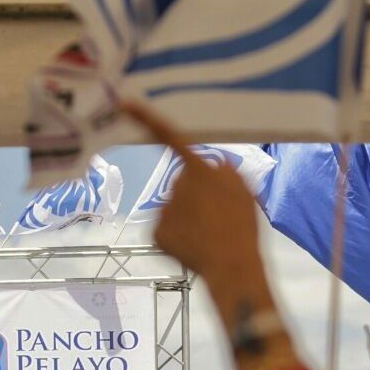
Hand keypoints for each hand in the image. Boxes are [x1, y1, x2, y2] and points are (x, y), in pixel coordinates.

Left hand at [121, 101, 262, 282]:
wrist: (233, 267)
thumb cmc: (242, 229)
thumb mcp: (245, 192)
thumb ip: (227, 173)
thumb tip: (213, 167)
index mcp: (199, 170)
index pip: (171, 137)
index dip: (146, 118)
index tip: (124, 102)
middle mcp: (176, 185)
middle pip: (183, 184)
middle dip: (196, 197)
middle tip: (219, 219)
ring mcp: (163, 210)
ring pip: (175, 208)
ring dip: (189, 219)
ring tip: (211, 236)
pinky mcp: (156, 233)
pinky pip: (166, 230)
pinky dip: (178, 238)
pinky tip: (194, 248)